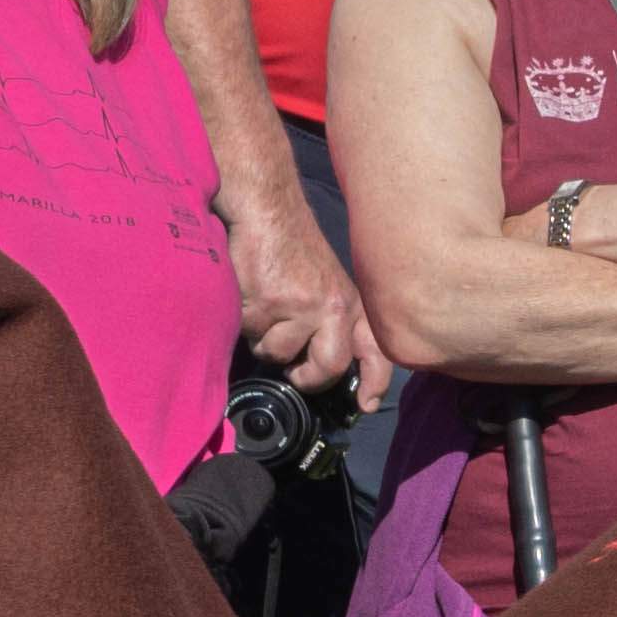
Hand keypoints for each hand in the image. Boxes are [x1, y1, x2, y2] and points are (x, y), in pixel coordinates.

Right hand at [223, 192, 385, 397]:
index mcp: (352, 305)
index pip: (374, 352)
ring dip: (263, 341)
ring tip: (262, 307)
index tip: (365, 406)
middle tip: (292, 369)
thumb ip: (330, 319)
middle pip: (327, 369)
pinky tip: (247, 294)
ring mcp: (302, 306)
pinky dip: (242, 322)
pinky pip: (249, 334)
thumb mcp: (326, 283)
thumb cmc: (291, 248)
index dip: (373, 382)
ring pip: (277, 354)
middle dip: (305, 377)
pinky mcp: (268, 302)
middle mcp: (334, 308)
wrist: (266, 210)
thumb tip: (318, 360)